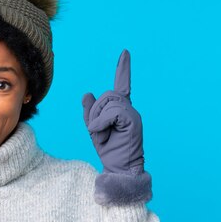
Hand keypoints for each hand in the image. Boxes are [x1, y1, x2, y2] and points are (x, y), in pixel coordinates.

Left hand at [82, 49, 144, 175]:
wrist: (120, 168)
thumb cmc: (109, 150)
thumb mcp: (94, 130)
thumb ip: (90, 113)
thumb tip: (87, 93)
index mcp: (121, 110)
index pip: (122, 85)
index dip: (123, 69)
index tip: (125, 53)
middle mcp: (129, 109)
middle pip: (107, 95)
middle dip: (95, 112)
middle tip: (97, 131)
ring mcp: (133, 114)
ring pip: (108, 102)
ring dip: (98, 120)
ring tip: (102, 135)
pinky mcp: (133, 121)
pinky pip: (112, 112)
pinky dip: (102, 122)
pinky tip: (102, 134)